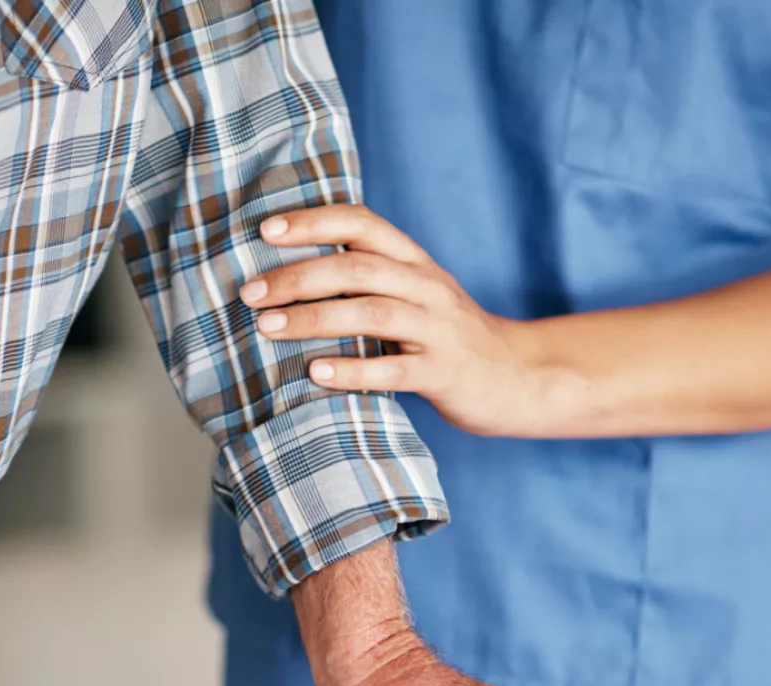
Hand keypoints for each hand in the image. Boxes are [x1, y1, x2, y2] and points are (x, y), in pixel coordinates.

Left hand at [240, 205, 587, 437]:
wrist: (519, 378)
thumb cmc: (451, 338)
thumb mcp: (418, 295)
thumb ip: (370, 280)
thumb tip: (290, 273)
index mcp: (416, 262)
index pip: (362, 224)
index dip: (313, 222)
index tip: (266, 232)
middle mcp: (428, 287)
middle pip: (357, 267)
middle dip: (297, 276)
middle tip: (251, 293)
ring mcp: (439, 330)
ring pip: (371, 312)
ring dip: (314, 317)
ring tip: (268, 327)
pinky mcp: (444, 373)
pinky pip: (394, 369)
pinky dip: (352, 370)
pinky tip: (316, 372)